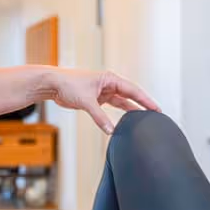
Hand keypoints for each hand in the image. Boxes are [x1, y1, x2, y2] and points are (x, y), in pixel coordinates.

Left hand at [42, 68, 160, 134]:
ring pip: (122, 102)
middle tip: (156, 114)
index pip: (133, 90)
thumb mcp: (86, 102)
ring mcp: (103, 92)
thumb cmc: (68, 85)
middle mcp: (109, 84)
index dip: (146, 100)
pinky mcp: (97, 99)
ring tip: (145, 119)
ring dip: (132, 110)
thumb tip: (111, 131)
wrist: (52, 85)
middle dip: (143, 105)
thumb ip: (100, 117)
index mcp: (110, 79)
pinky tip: (126, 122)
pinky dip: (118, 115)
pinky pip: (112, 108)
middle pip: (130, 96)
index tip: (156, 108)